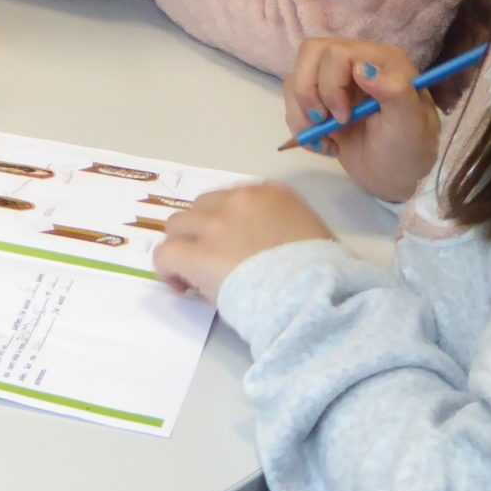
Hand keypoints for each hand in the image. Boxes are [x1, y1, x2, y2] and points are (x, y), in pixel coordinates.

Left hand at [152, 184, 331, 302]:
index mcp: (271, 194)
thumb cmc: (325, 275)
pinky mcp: (197, 254)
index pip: (230, 199)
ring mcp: (215, 226)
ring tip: (192, 274)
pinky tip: (178, 284)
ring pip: (177, 226)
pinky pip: (164, 254)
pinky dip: (167, 268)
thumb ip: (282, 227)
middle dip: (200, 232)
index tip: (229, 245)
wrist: (315, 296)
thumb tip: (263, 246)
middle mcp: (239, 201)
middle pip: (201, 208)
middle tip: (209, 260)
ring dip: (182, 247)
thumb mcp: (311, 234)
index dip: (223, 222)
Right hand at [285, 39, 440, 201]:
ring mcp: (335, 81)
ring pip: (296, 77)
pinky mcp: (320, 100)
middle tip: (325, 122)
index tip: (344, 118)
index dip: (331, 84)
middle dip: (309, 94)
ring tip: (324, 139)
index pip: (337, 52)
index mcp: (382, 61)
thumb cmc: (409, 151)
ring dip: (302, 113)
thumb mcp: (412, 126)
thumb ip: (396, 93)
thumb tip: (362, 68)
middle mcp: (356, 63)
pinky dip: (299, 125)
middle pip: (310, 54)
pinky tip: (323, 143)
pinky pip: (292, 100)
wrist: (395, 178)